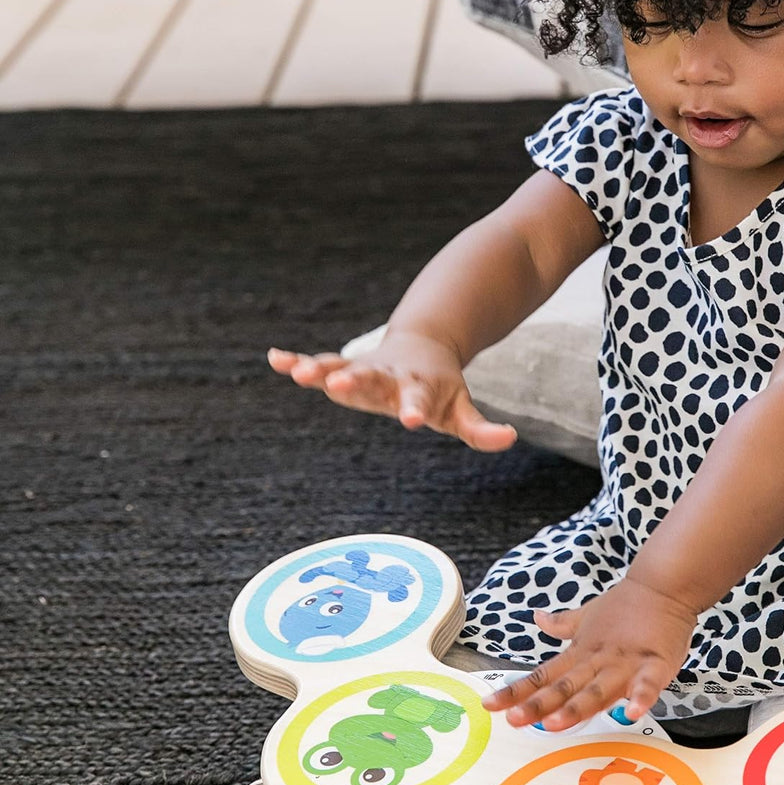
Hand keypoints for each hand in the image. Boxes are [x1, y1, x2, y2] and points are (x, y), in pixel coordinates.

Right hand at [267, 335, 516, 451]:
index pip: (418, 401)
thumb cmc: (441, 388)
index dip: (416, 410)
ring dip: (319, 369)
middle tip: (339, 386)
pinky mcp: (345, 367)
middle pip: (372, 378)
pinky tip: (273, 358)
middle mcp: (388, 376)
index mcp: (419, 388)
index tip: (412, 421)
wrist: (424, 346)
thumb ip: (481, 429)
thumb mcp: (462, 410)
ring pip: (340, 367)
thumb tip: (509, 438)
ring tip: (296, 373)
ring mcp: (364, 369)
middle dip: (355, 382)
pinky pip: (318, 363)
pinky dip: (296, 360)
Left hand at [481, 576, 697, 730]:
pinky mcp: (655, 664)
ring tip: (555, 724)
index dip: (516, 691)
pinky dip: (640, 698)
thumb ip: (562, 624)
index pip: (542, 676)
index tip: (490, 704)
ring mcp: (625, 664)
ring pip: (597, 690)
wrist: (663, 586)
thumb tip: (537, 617)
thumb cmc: (626, 605)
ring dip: (576, 708)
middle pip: (564, 688)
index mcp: (580, 654)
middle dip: (538, 705)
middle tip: (514, 720)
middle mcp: (597, 662)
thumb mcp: (587, 615)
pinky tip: (631, 712)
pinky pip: (647, 684)